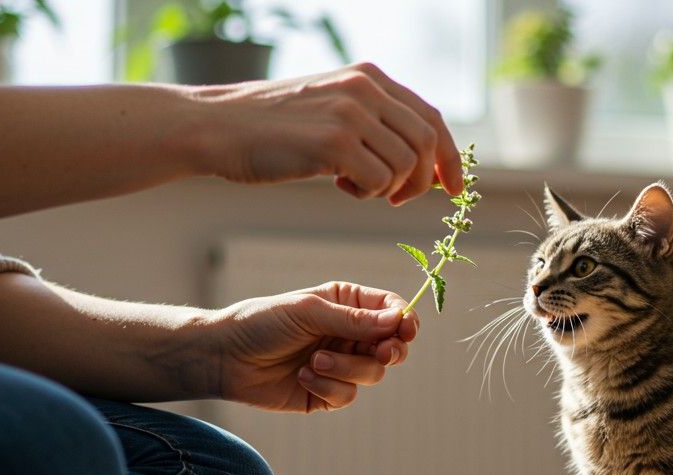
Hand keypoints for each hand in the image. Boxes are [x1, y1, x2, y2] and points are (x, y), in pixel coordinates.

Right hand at [194, 62, 464, 204]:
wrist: (220, 127)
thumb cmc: (274, 127)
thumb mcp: (331, 106)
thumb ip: (374, 121)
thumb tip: (423, 161)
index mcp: (369, 77)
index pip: (430, 118)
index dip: (449, 158)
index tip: (453, 188)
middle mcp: (365, 89)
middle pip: (427, 143)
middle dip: (423, 181)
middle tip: (398, 200)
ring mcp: (350, 114)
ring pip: (405, 165)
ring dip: (388, 189)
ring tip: (355, 187)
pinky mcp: (333, 143)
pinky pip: (378, 181)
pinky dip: (366, 194)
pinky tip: (339, 186)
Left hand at [202, 282, 419, 413]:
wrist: (225, 357)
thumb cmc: (262, 323)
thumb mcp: (309, 312)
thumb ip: (354, 319)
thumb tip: (398, 320)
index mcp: (347, 304)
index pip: (391, 311)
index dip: (404, 321)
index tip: (405, 329)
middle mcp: (348, 334)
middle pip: (391, 346)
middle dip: (388, 350)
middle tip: (381, 353)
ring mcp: (340, 365)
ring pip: (372, 373)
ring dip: (346, 368)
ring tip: (315, 361)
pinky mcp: (327, 394)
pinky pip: (348, 396)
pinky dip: (328, 387)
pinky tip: (303, 377)